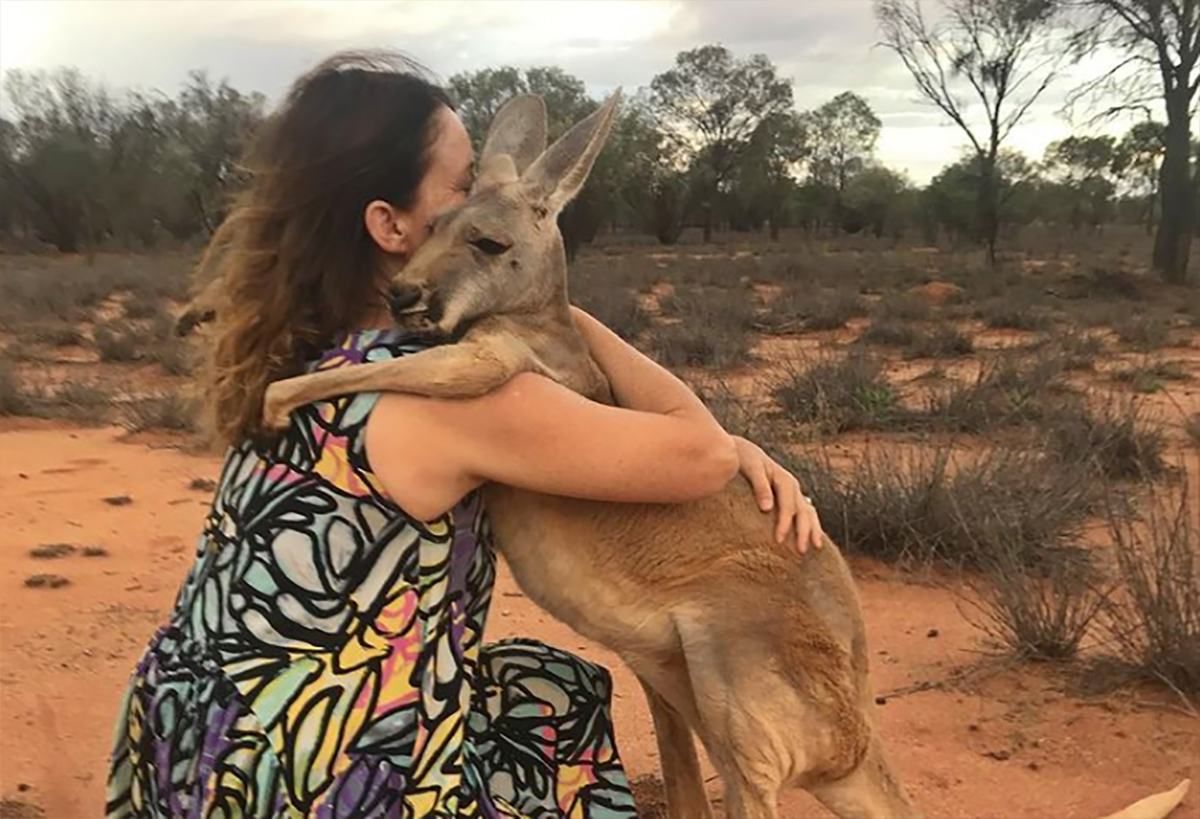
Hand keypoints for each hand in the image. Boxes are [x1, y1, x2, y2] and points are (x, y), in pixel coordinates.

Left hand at [733, 436, 824, 553]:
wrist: (742, 451)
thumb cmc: (743, 458)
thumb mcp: (750, 467)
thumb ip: (760, 486)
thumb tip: (767, 509)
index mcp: (784, 479)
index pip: (788, 505)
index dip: (785, 523)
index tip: (779, 540)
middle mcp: (792, 486)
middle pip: (803, 510)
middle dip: (804, 531)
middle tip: (801, 551)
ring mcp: (793, 491)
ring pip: (809, 511)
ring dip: (813, 529)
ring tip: (816, 547)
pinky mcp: (790, 497)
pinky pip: (805, 511)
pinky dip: (810, 524)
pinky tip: (813, 536)